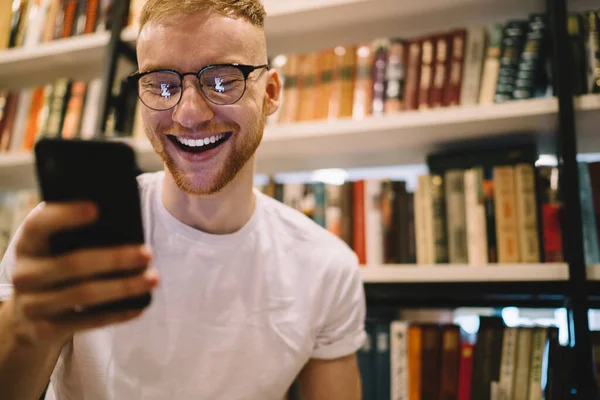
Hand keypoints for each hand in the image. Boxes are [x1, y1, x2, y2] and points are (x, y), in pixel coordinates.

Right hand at [7, 201, 158, 347]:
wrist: (27, 319)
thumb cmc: (56, 268)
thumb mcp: (55, 250)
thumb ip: (78, 235)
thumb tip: (125, 223)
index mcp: (28, 244)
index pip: (40, 224)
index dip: (65, 216)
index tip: (96, 209)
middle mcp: (25, 273)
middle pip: (73, 263)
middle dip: (115, 258)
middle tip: (147, 253)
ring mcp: (32, 304)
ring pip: (84, 294)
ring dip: (124, 287)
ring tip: (153, 279)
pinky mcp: (45, 329)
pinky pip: (87, 321)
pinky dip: (117, 314)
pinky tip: (139, 306)